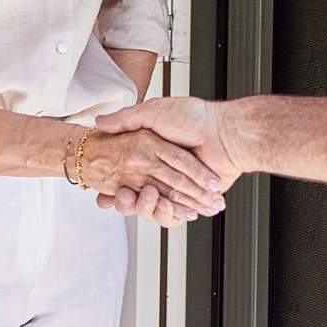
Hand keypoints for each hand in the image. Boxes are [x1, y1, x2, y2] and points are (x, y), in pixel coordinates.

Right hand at [80, 128, 224, 220]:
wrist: (225, 134)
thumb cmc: (193, 118)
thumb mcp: (153, 112)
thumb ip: (127, 119)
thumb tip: (101, 122)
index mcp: (153, 151)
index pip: (126, 173)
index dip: (113, 185)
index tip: (101, 193)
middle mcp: (164, 169)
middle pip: (137, 193)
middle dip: (126, 200)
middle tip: (119, 198)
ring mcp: (179, 185)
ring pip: (154, 206)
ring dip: (146, 207)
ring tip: (143, 200)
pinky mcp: (192, 198)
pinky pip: (175, 212)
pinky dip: (168, 214)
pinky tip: (161, 209)